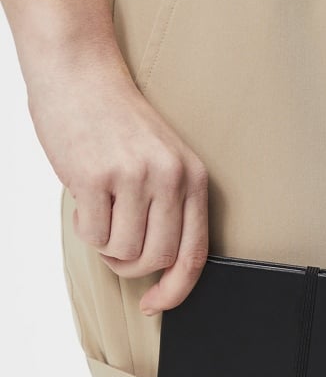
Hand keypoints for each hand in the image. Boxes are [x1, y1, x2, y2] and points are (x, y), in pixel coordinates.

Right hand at [27, 40, 208, 315]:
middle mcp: (169, 177)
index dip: (177, 289)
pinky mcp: (95, 177)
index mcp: (192, 176)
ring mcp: (134, 177)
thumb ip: (169, 207)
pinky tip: (85, 198)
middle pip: (157, 260)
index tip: (156, 304)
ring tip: (100, 212)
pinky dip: (85, 228)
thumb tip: (160, 268)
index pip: (195, 252)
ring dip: (106, 245)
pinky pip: (93, 235)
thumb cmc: (116, 120)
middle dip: (131, 266)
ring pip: (123, 252)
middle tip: (115, 245)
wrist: (80, 72)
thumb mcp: (161, 158)